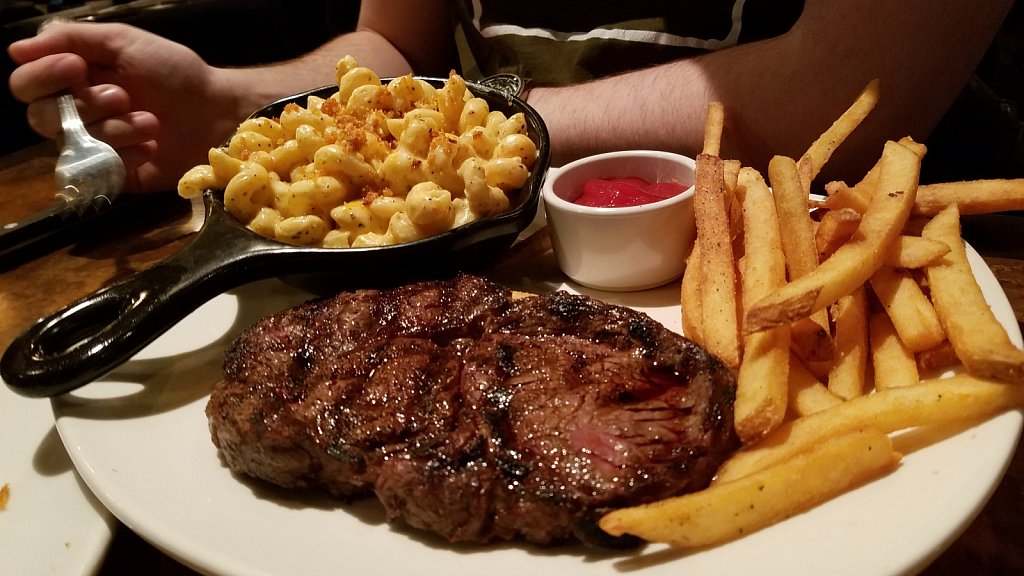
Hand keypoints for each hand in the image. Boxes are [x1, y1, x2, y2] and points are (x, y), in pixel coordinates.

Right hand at [8, 21, 245, 193]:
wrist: (217, 112)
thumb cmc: (174, 73)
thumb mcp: (124, 42)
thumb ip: (72, 38)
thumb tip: (16, 50)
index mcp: (70, 79)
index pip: (25, 83)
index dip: (42, 76)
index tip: (75, 66)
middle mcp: (75, 114)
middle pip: (39, 118)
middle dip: (84, 105)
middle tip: (122, 95)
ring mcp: (93, 147)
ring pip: (71, 145)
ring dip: (113, 129)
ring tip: (151, 120)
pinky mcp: (114, 175)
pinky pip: (98, 171)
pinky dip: (125, 155)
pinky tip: (151, 146)